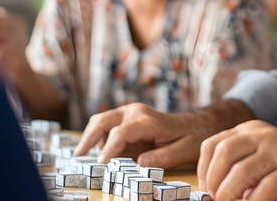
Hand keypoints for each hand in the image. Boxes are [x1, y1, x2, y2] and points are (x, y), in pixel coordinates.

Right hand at [77, 101, 251, 167]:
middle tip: (77, 156)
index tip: (101, 164)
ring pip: (101, 122)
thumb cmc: (193, 136)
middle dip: (88, 138)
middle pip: (102, 121)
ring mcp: (130, 114)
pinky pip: (107, 128)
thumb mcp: (184, 150)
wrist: (199, 124)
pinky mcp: (128, 120)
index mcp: (148, 119)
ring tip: (87, 158)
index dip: (109, 150)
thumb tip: (141, 163)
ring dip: (93, 139)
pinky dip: (99, 140)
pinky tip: (102, 155)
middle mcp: (135, 112)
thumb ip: (163, 158)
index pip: (120, 133)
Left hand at [197, 120, 276, 200]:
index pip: (214, 144)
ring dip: (228, 195)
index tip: (206, 187)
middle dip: (212, 181)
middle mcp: (263, 136)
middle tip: (215, 198)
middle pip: (222, 154)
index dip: (204, 169)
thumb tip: (214, 186)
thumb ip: (243, 161)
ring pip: (239, 173)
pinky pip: (263, 189)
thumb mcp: (266, 153)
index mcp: (253, 129)